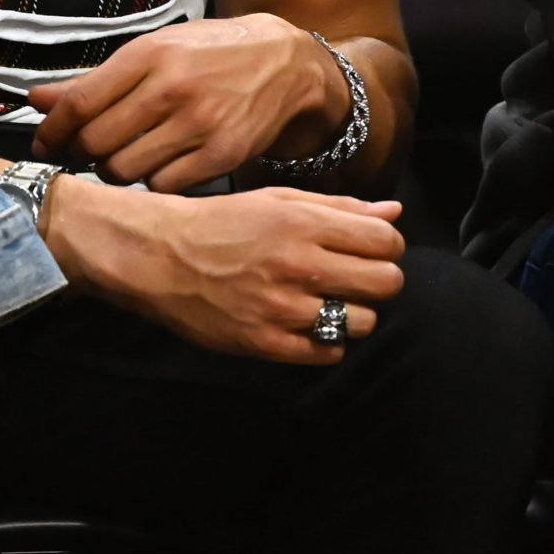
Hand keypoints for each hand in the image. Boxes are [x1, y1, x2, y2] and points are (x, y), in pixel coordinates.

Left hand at [27, 14, 348, 191]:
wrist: (286, 64)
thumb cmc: (212, 54)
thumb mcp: (155, 50)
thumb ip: (95, 79)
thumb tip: (38, 98)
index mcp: (151, 53)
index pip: (80, 103)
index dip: (53, 130)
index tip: (44, 142)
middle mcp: (174, 87)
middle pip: (97, 142)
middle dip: (83, 152)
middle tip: (89, 149)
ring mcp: (200, 123)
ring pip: (125, 169)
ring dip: (116, 169)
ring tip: (127, 154)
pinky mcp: (223, 154)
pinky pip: (163, 185)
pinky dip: (153, 181)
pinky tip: (161, 162)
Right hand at [39, 179, 405, 364]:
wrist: (160, 256)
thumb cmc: (223, 222)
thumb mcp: (279, 200)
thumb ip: (341, 207)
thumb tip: (393, 213)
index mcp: (304, 223)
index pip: (386, 242)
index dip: (389, 246)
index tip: (373, 250)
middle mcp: (298, 264)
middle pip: (385, 284)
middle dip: (381, 280)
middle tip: (359, 278)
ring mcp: (281, 308)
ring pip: (362, 322)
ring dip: (355, 313)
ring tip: (331, 301)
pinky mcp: (264, 342)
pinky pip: (326, 352)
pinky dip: (327, 341)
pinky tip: (310, 324)